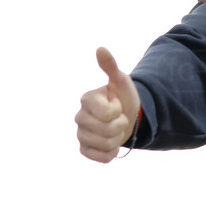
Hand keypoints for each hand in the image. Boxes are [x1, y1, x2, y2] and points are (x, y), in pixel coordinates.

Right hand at [75, 48, 142, 163]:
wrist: (127, 116)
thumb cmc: (122, 97)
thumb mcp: (120, 81)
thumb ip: (110, 66)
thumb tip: (100, 49)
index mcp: (86, 99)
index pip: (107, 112)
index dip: (118, 110)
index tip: (117, 104)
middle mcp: (79, 117)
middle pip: (107, 130)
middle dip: (120, 125)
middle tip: (118, 118)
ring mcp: (80, 134)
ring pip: (106, 145)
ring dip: (117, 139)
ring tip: (115, 130)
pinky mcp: (84, 150)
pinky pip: (102, 158)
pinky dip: (111, 152)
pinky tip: (111, 143)